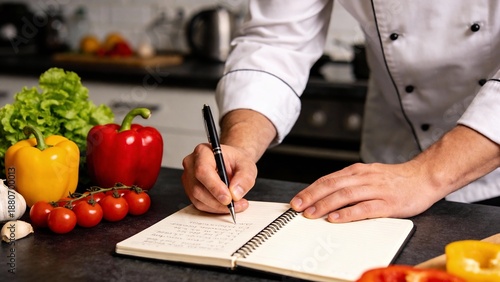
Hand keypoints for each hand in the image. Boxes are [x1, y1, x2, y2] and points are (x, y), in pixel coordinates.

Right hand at [181, 143, 256, 213]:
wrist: (232, 163)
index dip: (214, 187)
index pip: (203, 170)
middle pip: (198, 188)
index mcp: (203, 152)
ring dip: (218, 207)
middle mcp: (191, 164)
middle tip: (237, 204)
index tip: (228, 198)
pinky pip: (200, 204)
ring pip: (199, 199)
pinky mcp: (190, 190)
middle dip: (218, 201)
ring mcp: (188, 178)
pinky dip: (214, 208)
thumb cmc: (236, 161)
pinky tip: (227, 205)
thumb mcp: (247, 165)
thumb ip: (244, 178)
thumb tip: (235, 193)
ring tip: (236, 205)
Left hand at [290, 161, 446, 222]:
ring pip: (345, 195)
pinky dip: (348, 213)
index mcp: (357, 172)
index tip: (297, 200)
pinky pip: (364, 208)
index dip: (310, 190)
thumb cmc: (396, 179)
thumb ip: (350, 183)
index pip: (328, 179)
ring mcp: (376, 190)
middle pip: (332, 185)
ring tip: (311, 214)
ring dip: (326, 205)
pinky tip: (336, 218)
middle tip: (297, 207)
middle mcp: (364, 178)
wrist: (424, 176)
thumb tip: (326, 194)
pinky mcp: (388, 203)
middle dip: (312, 196)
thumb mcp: (368, 175)